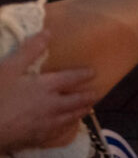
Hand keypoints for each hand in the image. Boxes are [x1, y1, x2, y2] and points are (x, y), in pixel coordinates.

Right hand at [0, 31, 96, 153]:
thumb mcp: (9, 68)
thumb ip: (29, 51)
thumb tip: (48, 32)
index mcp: (46, 86)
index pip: (71, 78)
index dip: (83, 74)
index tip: (94, 72)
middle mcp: (51, 105)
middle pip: (74, 101)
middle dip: (86, 97)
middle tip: (96, 94)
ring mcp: (45, 124)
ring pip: (68, 118)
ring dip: (79, 112)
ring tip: (87, 109)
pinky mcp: (36, 137)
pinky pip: (57, 133)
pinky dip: (65, 128)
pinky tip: (65, 128)